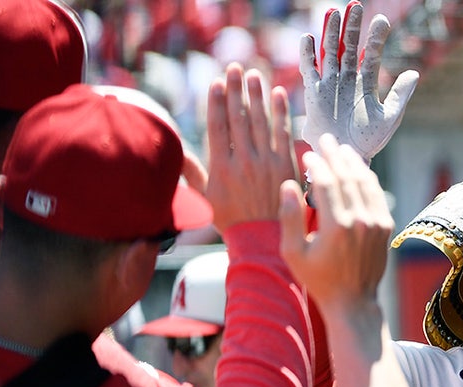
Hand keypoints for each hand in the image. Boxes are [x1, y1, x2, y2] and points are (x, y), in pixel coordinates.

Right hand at [205, 64, 297, 230]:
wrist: (264, 241)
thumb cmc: (232, 221)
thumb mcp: (205, 199)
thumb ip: (192, 172)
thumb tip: (175, 150)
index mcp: (222, 168)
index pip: (219, 127)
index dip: (217, 102)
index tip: (216, 82)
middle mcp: (245, 162)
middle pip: (240, 118)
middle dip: (237, 90)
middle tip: (236, 68)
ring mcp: (267, 163)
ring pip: (261, 122)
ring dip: (257, 96)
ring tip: (255, 75)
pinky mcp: (286, 166)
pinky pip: (283, 134)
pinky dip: (281, 113)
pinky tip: (279, 95)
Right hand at [279, 134, 394, 311]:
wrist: (353, 301)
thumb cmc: (318, 279)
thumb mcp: (294, 253)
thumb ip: (290, 218)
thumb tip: (288, 184)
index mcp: (336, 226)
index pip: (326, 182)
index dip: (317, 163)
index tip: (307, 152)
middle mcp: (360, 220)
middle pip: (347, 176)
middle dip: (335, 155)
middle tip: (325, 138)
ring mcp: (376, 223)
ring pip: (365, 182)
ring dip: (353, 162)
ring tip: (341, 148)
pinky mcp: (385, 226)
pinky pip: (376, 194)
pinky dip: (367, 178)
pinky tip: (358, 169)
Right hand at [300, 2, 418, 162]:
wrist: (345, 155)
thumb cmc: (368, 141)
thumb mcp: (389, 117)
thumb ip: (400, 95)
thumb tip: (415, 73)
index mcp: (366, 84)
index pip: (372, 55)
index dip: (376, 37)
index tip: (381, 20)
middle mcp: (347, 80)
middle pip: (350, 47)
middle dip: (352, 27)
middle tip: (355, 5)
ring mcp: (330, 84)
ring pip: (330, 52)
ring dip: (331, 33)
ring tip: (334, 12)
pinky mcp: (314, 92)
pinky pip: (309, 69)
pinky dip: (307, 54)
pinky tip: (308, 38)